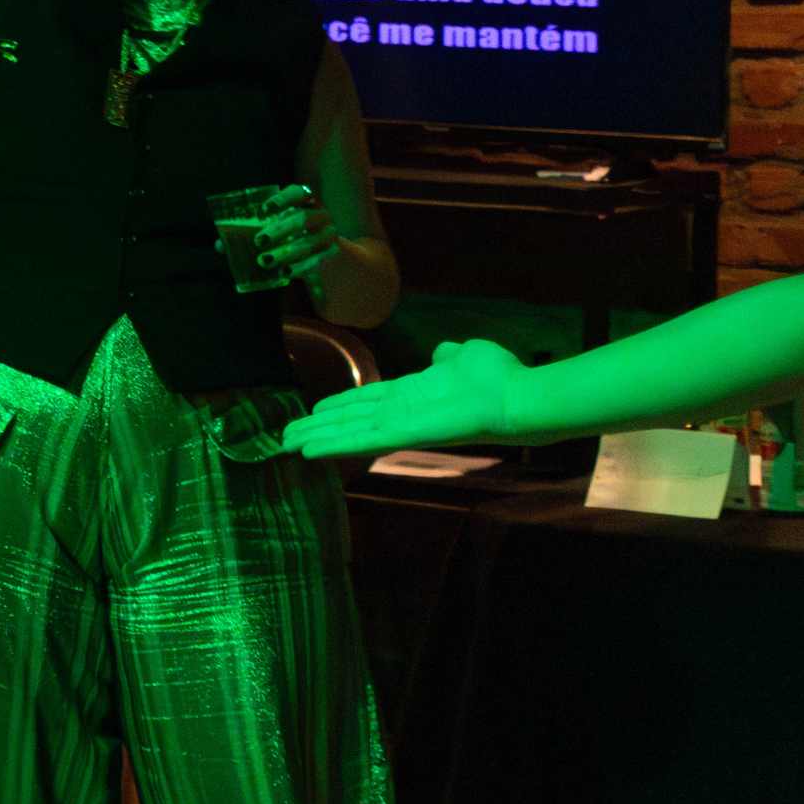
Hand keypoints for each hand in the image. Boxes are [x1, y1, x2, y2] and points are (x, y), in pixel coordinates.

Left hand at [246, 187, 338, 290]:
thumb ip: (248, 231)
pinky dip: (299, 267)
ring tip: (264, 260)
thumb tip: (220, 244)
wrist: (319, 247)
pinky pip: (316, 262)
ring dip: (285, 252)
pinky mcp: (330, 254)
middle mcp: (319, 214)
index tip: (263, 211)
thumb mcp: (271, 226)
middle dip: (279, 230)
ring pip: (309, 243)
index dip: (282, 199)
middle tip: (258, 241)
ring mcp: (328, 235)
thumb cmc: (287, 231)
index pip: (298, 192)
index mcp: (305, 200)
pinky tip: (285, 272)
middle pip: (302, 219)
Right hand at [285, 336, 534, 461]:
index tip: (313, 411)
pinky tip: (309, 452)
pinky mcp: (404, 435)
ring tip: (286, 446)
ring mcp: (402, 425)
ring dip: (317, 439)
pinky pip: (363, 442)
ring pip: (349, 433)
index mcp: (413, 392)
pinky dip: (335, 446)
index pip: (367, 401)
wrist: (518, 398)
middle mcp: (402, 412)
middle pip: (351, 421)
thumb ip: (449, 356)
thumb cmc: (498, 376)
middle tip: (285, 436)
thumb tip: (443, 351)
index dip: (339, 406)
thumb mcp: (466, 355)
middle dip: (318, 428)